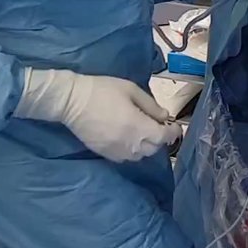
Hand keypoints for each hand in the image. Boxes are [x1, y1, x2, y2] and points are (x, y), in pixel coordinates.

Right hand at [14, 69, 182, 162]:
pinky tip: (129, 139)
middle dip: (160, 138)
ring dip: (146, 146)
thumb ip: (151, 105)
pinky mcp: (104, 154)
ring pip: (140, 156)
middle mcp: (130, 144)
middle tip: (158, 125)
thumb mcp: (131, 90)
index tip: (175, 126)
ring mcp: (116, 151)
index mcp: (138, 126)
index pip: (164, 137)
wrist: (72, 101)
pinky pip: (126, 158)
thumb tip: (164, 116)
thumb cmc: (103, 91)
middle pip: (154, 148)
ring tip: (143, 132)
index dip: (173, 132)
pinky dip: (133, 151)